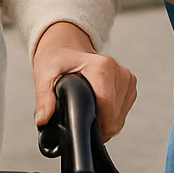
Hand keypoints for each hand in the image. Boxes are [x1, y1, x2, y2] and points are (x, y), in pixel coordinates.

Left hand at [31, 22, 137, 141]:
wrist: (66, 45)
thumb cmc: (57, 59)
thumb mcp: (44, 77)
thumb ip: (44, 99)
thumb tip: (43, 119)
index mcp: (102, 66)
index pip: (107, 107)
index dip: (95, 124)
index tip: (81, 127)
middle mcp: (119, 71)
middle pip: (114, 115)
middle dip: (98, 125)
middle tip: (77, 116)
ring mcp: (126, 78)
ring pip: (120, 117)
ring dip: (105, 122)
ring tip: (86, 107)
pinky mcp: (130, 84)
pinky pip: (123, 111)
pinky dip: (111, 116)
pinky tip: (96, 106)